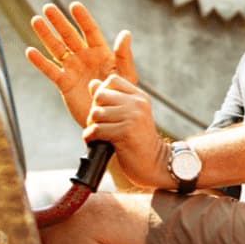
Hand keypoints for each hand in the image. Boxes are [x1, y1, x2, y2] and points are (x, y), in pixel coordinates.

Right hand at [26, 2, 134, 126]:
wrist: (111, 118)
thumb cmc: (122, 94)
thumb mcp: (126, 74)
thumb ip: (123, 54)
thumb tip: (125, 33)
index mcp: (101, 52)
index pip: (90, 31)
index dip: (82, 18)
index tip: (74, 5)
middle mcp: (84, 57)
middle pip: (69, 36)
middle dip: (59, 22)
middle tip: (48, 7)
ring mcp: (73, 69)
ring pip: (57, 49)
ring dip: (46, 35)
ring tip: (36, 20)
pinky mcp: (64, 83)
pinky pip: (51, 70)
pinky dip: (40, 62)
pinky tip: (30, 51)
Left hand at [83, 73, 165, 188]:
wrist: (154, 163)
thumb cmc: (137, 140)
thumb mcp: (128, 115)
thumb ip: (111, 99)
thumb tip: (93, 83)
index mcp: (139, 97)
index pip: (112, 80)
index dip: (102, 93)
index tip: (108, 109)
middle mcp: (138, 104)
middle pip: (100, 95)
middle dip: (95, 110)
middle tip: (101, 124)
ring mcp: (133, 117)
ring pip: (96, 113)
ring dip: (92, 126)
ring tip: (101, 134)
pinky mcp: (125, 132)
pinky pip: (96, 129)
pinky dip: (91, 137)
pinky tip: (98, 142)